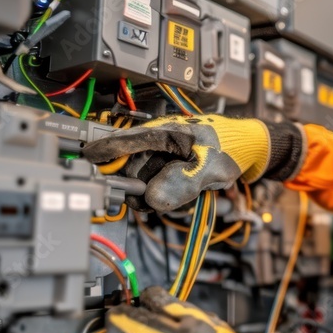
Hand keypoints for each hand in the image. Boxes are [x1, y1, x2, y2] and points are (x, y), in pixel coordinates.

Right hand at [82, 114, 271, 212]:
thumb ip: (182, 183)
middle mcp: (160, 138)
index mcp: (167, 132)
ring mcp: (163, 150)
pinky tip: (175, 192)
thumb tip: (152, 198)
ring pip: (141, 173)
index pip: (126, 140)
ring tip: (171, 195)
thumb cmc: (230, 149)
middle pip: (130, 163)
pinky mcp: (168, 161)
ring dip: (149, 188)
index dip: (103, 151)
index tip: (85, 161)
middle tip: (146, 200)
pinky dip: (159, 188)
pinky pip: (154, 177)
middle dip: (135, 183)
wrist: (247, 146)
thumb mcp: (208, 168)